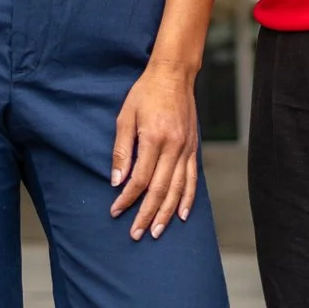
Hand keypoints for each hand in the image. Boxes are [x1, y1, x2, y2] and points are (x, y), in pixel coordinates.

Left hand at [108, 61, 198, 238]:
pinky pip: (192, 179)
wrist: (173, 75)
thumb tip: (117, 181)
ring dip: (166, 213)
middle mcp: (173, 147)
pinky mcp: (193, 148)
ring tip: (156, 231)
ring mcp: (186, 149)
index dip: (127, 198)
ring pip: (178, 189)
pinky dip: (188, 199)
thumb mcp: (125, 116)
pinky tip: (182, 215)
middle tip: (136, 233)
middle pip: (160, 190)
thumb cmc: (145, 93)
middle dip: (146, 214)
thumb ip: (122, 150)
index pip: (140, 178)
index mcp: (154, 138)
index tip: (115, 210)